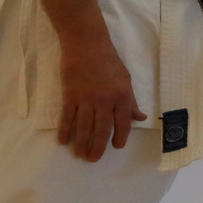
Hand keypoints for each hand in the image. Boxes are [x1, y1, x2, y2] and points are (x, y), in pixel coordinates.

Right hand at [58, 33, 146, 161]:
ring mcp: (86, 99)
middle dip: (97, 147)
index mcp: (122, 96)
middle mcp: (105, 100)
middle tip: (93, 159)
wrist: (86, 43)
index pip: (123, 124)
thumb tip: (140, 118)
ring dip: (81, 143)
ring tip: (79, 154)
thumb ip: (131, 101)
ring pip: (84, 127)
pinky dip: (64, 130)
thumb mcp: (126, 79)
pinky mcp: (70, 95)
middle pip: (102, 130)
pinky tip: (62, 141)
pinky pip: (67, 117)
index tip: (116, 147)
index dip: (120, 138)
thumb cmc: (108, 60)